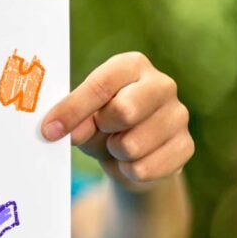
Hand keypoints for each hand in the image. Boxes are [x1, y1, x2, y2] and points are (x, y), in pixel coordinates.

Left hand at [42, 52, 192, 191]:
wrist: (132, 155)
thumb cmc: (101, 125)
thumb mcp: (82, 118)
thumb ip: (76, 119)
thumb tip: (69, 131)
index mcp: (131, 66)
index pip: (101, 84)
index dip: (73, 110)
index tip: (50, 130)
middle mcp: (161, 84)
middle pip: (125, 110)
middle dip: (102, 130)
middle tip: (101, 131)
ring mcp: (179, 114)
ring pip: (132, 145)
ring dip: (114, 154)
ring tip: (117, 146)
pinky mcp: (186, 146)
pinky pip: (145, 169)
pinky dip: (128, 172)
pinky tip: (133, 161)